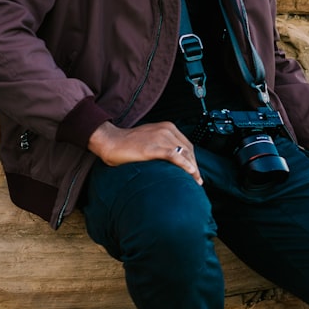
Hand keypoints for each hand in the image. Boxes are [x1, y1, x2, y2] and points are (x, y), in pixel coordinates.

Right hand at [87, 121, 201, 185]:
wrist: (110, 141)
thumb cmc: (128, 143)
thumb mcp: (150, 139)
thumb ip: (163, 145)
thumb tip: (173, 160)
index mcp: (168, 127)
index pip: (187, 145)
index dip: (193, 159)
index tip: (195, 171)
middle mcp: (167, 130)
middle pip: (188, 150)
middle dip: (194, 165)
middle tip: (197, 180)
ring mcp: (160, 138)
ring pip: (183, 153)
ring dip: (192, 168)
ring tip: (195, 181)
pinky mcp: (153, 147)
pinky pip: (174, 156)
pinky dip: (185, 165)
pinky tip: (190, 173)